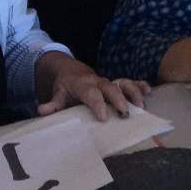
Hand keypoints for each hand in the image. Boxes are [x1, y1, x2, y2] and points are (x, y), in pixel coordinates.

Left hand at [35, 52, 150, 119]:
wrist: (72, 72)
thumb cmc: (66, 87)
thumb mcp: (58, 94)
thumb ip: (53, 104)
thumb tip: (42, 111)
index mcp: (83, 85)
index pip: (91, 94)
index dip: (97, 104)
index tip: (103, 117)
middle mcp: (98, 82)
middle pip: (111, 87)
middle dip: (119, 99)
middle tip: (125, 113)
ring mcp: (109, 81)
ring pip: (124, 83)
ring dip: (133, 93)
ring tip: (142, 106)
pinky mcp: (117, 83)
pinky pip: (130, 82)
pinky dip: (140, 85)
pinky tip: (148, 91)